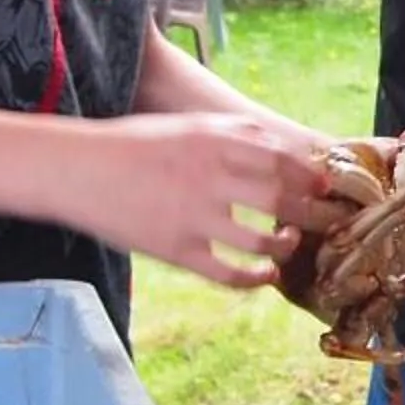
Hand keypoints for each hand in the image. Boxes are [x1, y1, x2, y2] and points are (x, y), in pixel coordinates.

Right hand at [54, 111, 334, 287]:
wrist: (78, 170)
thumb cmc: (135, 145)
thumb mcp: (189, 125)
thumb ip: (235, 133)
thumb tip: (281, 145)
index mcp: (214, 143)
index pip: (282, 160)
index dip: (311, 176)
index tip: (326, 185)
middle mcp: (209, 178)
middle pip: (281, 200)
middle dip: (312, 213)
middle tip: (326, 221)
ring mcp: (193, 217)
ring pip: (261, 242)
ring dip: (285, 247)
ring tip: (289, 243)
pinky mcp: (176, 251)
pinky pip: (228, 273)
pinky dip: (256, 279)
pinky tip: (266, 276)